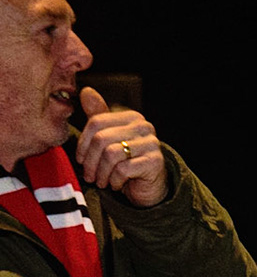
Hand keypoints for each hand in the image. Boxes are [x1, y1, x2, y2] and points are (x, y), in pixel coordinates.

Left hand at [75, 88, 167, 206]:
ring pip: (110, 154)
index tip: (81, 159)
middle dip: (90, 161)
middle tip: (89, 175)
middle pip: (101, 139)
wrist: (149, 185)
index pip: (96, 122)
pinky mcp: (155, 161)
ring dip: (101, 173)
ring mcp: (151, 143)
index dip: (82, 143)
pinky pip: (123, 169)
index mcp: (131, 117)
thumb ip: (98, 116)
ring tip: (101, 182)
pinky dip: (114, 180)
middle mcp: (144, 126)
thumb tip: (86, 91)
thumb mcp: (109, 138)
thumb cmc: (126, 161)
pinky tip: (116, 184)